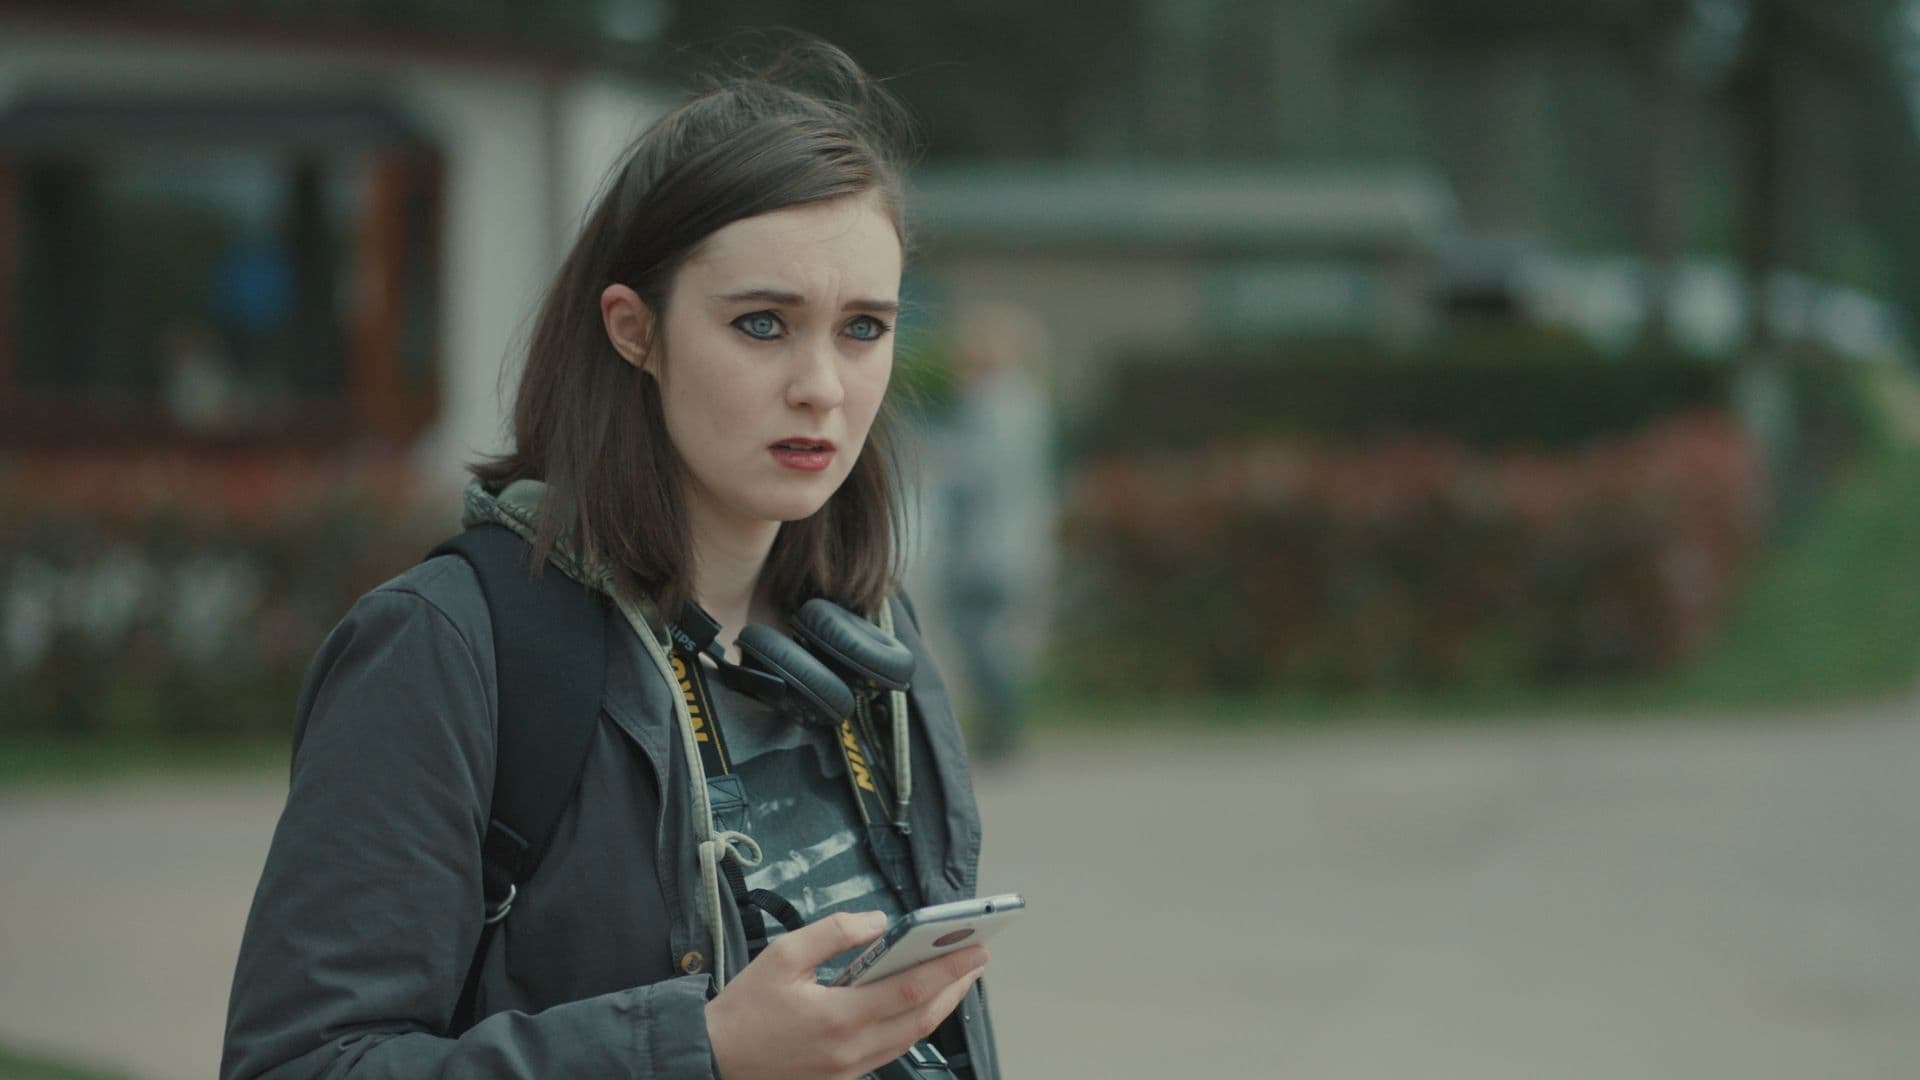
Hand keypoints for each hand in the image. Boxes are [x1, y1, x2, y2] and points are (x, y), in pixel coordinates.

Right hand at [705, 911, 987, 1079]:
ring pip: (910, 1039)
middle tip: (976, 958)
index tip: (977, 948)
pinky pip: (889, 1052)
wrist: (714, 1060)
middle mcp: (851, 1050)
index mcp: (839, 1016)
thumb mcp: (782, 955)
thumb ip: (833, 933)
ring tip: (955, 977)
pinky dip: (910, 1025)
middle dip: (955, 988)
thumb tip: (877, 922)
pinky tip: (916, 1003)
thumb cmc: (745, 1008)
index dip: (949, 969)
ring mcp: (849, 1070)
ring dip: (938, 1007)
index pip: (911, 989)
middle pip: (922, 1019)